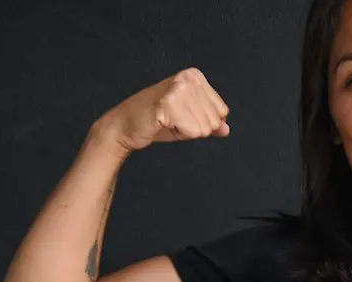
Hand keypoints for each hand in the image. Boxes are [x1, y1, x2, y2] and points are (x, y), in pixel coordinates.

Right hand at [93, 67, 230, 154]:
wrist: (125, 125)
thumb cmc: (157, 121)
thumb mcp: (189, 119)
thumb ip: (210, 123)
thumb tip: (226, 130)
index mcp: (195, 76)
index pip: (222, 111)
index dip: (202, 121)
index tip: (182, 115)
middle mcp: (188, 78)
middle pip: (214, 121)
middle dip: (195, 128)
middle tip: (173, 120)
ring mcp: (178, 89)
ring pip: (205, 128)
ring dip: (186, 131)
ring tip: (168, 121)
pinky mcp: (168, 104)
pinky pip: (192, 132)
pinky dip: (179, 134)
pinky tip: (163, 124)